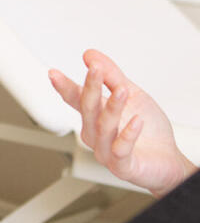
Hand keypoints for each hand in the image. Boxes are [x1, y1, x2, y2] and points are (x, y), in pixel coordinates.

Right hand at [50, 49, 194, 195]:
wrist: (167, 162)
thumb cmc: (149, 132)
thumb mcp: (133, 95)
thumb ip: (112, 76)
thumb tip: (91, 56)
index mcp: (95, 117)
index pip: (76, 99)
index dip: (65, 87)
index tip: (54, 73)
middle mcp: (96, 135)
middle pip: (88, 110)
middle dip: (91, 89)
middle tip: (95, 70)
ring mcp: (106, 151)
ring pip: (103, 128)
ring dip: (113, 108)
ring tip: (122, 90)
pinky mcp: (123, 166)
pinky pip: (120, 150)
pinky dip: (128, 135)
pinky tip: (136, 122)